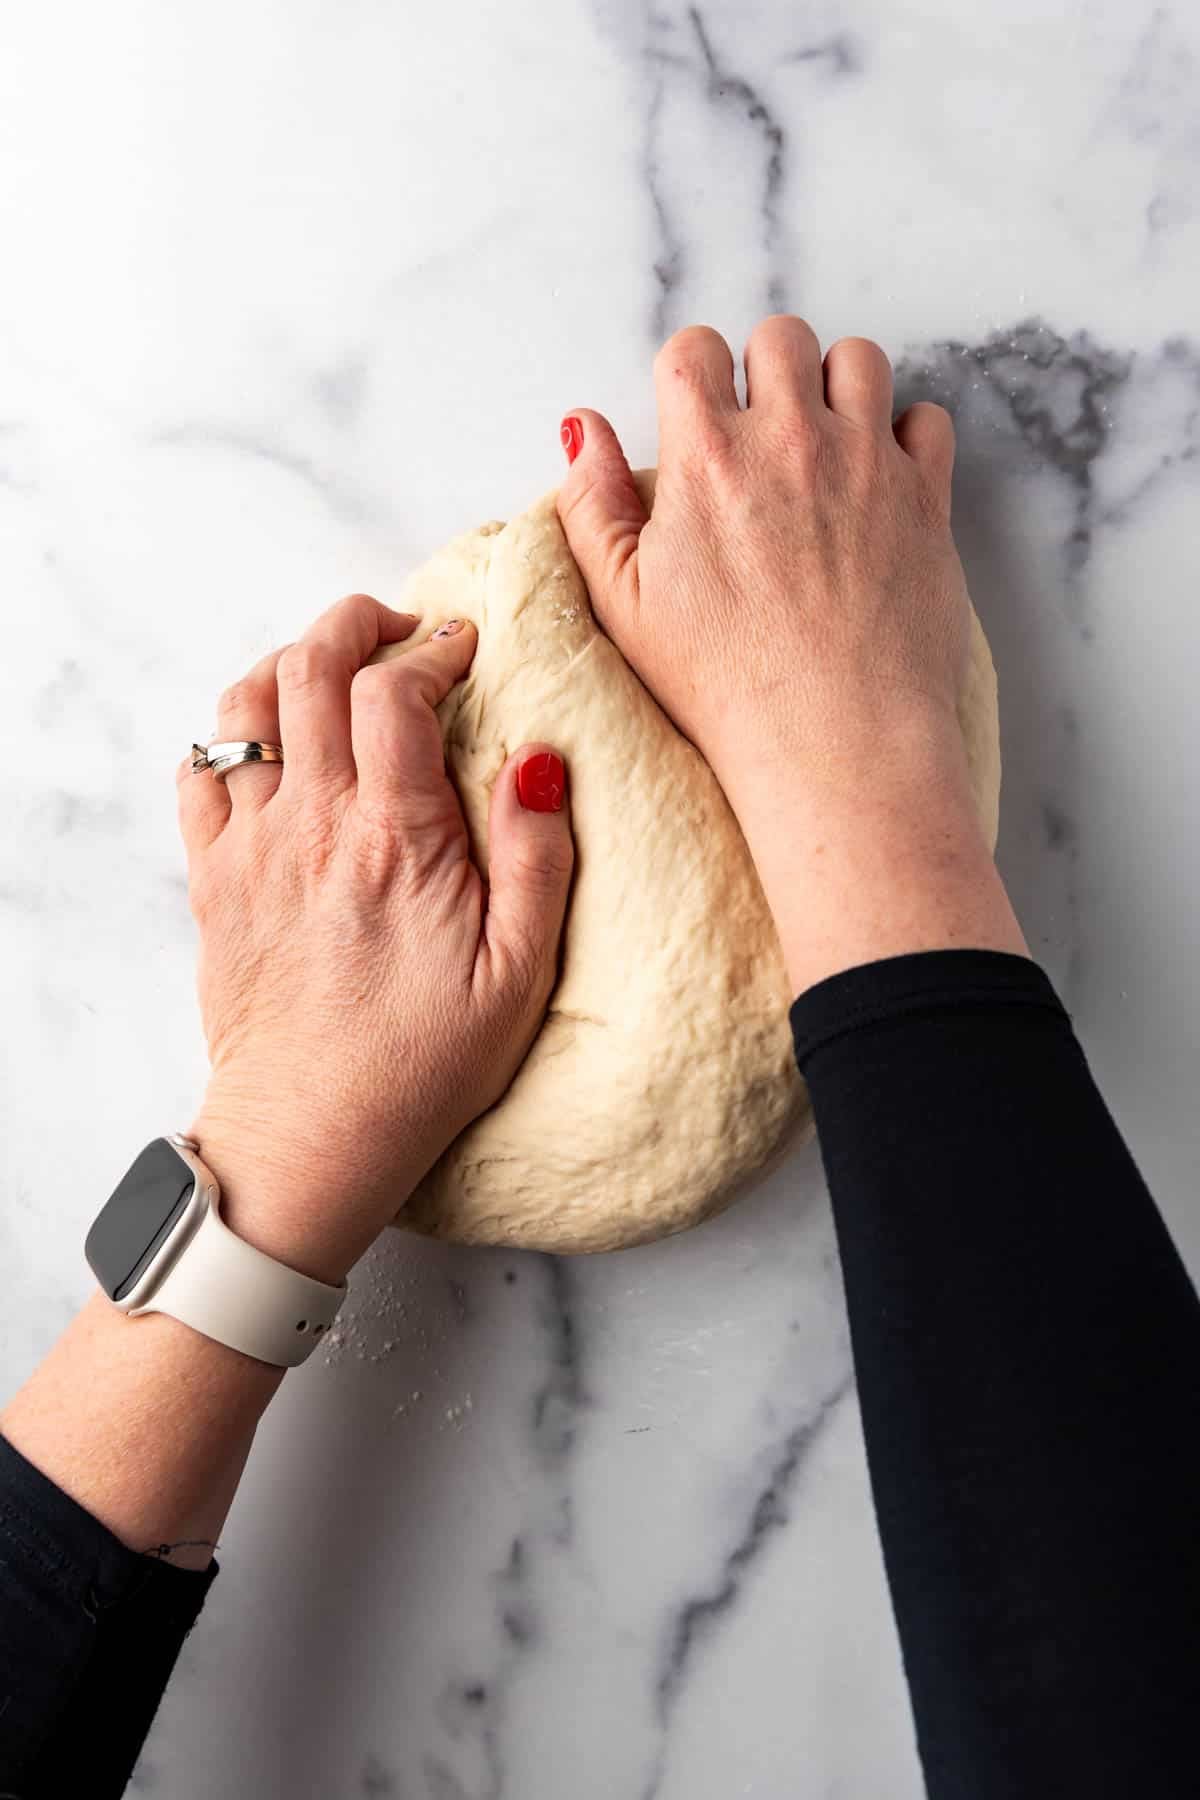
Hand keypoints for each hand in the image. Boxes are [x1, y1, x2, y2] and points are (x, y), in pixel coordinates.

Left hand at [178, 597, 572, 1282]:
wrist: (311, 1136)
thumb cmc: (424, 1065)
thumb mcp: (521, 973)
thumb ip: (537, 856)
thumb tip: (538, 759)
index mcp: (396, 838)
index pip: (394, 688)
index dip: (434, 648)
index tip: (465, 650)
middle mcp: (313, 825)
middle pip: (310, 666)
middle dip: (358, 623)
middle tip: (401, 630)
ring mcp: (252, 848)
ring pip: (246, 704)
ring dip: (290, 662)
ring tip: (333, 670)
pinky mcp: (214, 881)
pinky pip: (200, 772)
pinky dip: (231, 734)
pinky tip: (270, 746)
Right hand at [557, 316, 1025, 989]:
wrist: (836, 740)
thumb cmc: (725, 686)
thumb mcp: (624, 605)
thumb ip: (593, 505)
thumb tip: (584, 429)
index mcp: (708, 458)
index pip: (693, 350)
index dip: (689, 380)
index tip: (697, 423)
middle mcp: (791, 439)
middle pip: (780, 336)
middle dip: (764, 372)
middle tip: (762, 436)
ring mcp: (867, 461)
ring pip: (859, 358)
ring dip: (837, 388)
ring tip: (823, 446)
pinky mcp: (927, 497)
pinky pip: (927, 418)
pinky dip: (905, 435)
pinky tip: (880, 480)